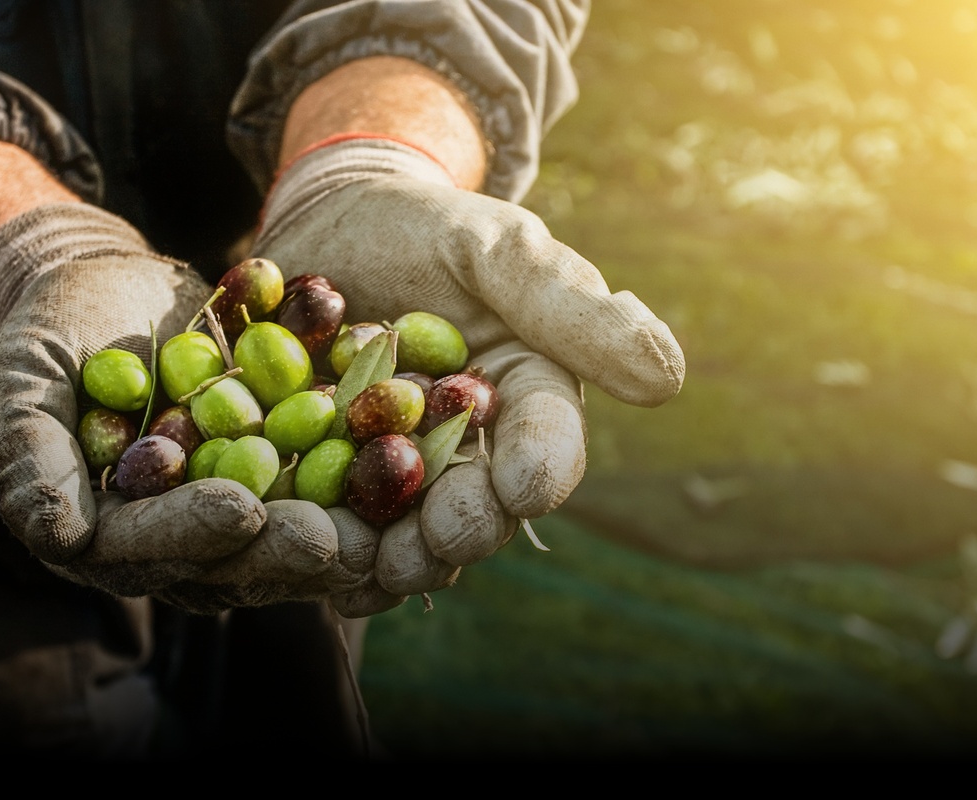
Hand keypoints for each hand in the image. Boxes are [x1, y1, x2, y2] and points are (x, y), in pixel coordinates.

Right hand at [0, 203, 381, 612]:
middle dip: (284, 550)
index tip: (239, 511)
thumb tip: (58, 536)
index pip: (146, 546)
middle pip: (231, 560)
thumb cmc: (48, 329)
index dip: (191, 533)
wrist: (108, 286)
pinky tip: (416, 470)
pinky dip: (370, 483)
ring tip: (391, 524)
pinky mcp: (281, 480)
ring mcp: (231, 511)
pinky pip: (328, 488)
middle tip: (336, 539)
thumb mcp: (20, 377)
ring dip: (342, 534)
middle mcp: (171, 540)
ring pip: (290, 539)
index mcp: (101, 533)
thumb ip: (31, 453)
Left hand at [252, 138, 684, 604]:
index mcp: (528, 395)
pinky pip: (335, 523)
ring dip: (394, 557)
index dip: (540, 469)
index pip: (548, 442)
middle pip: (479, 505)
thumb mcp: (495, 246)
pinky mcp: (331, 476)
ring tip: (372, 569)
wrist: (328, 222)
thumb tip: (666, 378)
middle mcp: (472, 448)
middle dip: (463, 531)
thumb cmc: (424, 224)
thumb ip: (567, 306)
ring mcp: (399, 469)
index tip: (524, 490)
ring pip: (407, 531)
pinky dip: (325, 545)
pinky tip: (310, 563)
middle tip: (439, 543)